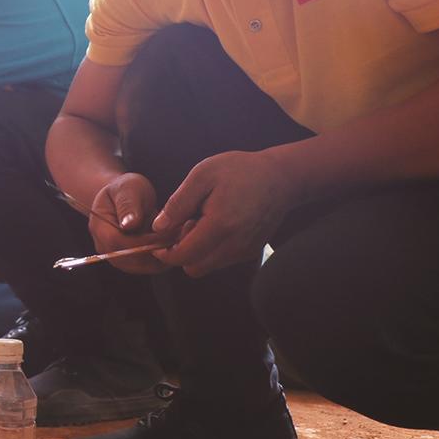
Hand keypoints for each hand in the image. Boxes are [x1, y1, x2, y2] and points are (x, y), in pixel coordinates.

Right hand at [87, 172, 169, 273]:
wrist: (126, 198)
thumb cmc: (126, 190)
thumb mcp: (128, 188)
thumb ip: (128, 205)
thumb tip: (129, 225)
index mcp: (99, 228)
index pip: (117, 243)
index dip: (142, 241)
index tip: (164, 231)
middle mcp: (105, 247)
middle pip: (130, 260)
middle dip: (156, 249)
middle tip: (178, 233)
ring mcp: (118, 258)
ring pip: (142, 267)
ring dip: (163, 254)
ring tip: (178, 236)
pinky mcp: (132, 263)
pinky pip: (149, 267)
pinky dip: (165, 257)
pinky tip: (175, 242)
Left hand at [151, 150, 297, 276]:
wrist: (281, 177)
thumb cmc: (239, 171)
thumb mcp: (202, 175)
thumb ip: (178, 203)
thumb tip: (158, 227)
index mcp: (220, 225)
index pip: (183, 256)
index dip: (164, 252)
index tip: (158, 239)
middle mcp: (236, 244)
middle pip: (194, 268)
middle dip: (180, 253)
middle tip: (182, 227)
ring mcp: (246, 250)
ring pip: (208, 266)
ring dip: (196, 252)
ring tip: (200, 223)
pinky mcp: (252, 251)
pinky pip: (222, 261)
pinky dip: (211, 250)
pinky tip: (215, 227)